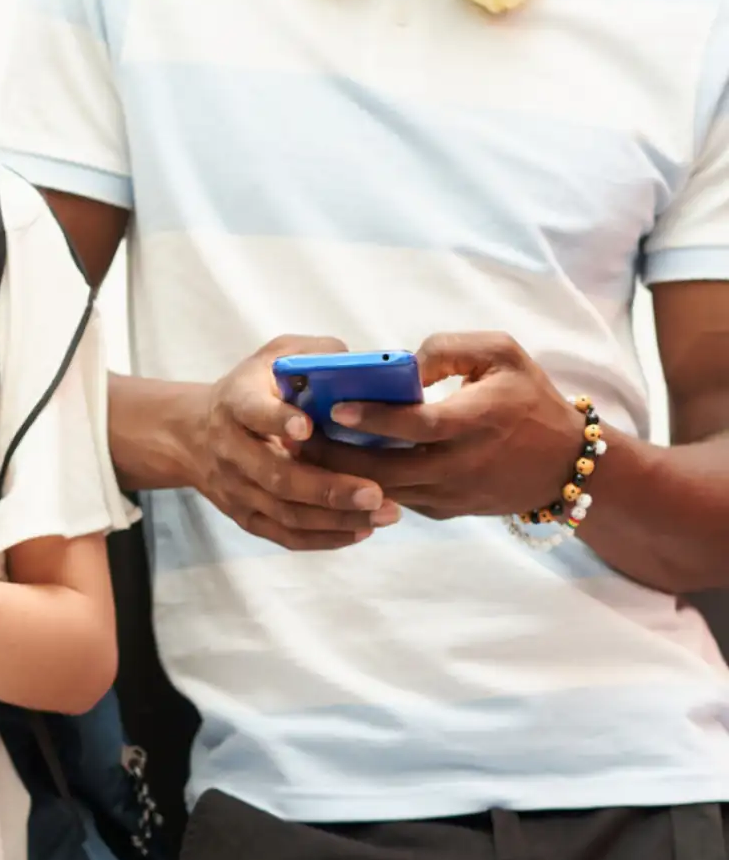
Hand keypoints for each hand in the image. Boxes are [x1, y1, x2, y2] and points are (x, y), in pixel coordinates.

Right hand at [182, 335, 400, 550]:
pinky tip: (362, 530)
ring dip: (336, 517)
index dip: (277, 420)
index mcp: (237, 402)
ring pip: (285, 511)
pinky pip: (284, 535)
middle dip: (326, 487)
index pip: (253, 412)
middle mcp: (230, 448)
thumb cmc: (256, 388)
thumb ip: (317, 355)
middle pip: (275, 475)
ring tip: (384, 514)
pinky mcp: (244, 515)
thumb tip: (364, 368)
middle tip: (374, 493)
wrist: (196, 433)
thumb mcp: (278, 356)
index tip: (307, 427)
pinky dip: (324, 537)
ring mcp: (235, 487)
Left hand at [303, 332, 590, 519]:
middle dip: (335, 455)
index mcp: (479, 421)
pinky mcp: (442, 511)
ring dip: (339, 474)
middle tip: (294, 436)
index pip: (418, 426)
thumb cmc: (528, 398)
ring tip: (302, 451)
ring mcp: (450, 493)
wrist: (564, 465)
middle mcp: (462, 464)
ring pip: (382, 490)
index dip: (374, 418)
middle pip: (385, 469)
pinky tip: (331, 466)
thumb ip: (451, 349)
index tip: (334, 408)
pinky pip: (393, 498)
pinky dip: (361, 485)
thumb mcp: (503, 355)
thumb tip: (401, 362)